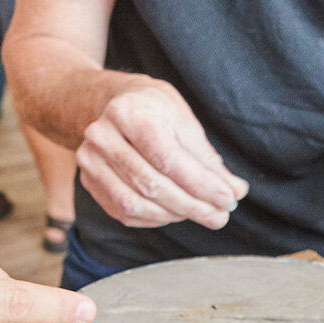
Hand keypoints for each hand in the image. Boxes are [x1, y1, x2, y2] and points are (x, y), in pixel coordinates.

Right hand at [75, 81, 248, 230]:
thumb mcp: (184, 121)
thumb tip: (234, 190)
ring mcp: (90, 160)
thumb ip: (207, 158)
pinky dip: (154, 218)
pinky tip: (175, 214)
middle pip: (151, 184)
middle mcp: (102, 136)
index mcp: (129, 113)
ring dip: (174, 215)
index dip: (200, 184)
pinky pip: (123, 211)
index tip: (227, 199)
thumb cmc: (154, 110)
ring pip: (135, 203)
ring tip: (202, 214)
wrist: (114, 103)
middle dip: (192, 205)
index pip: (168, 159)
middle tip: (220, 216)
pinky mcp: (88, 180)